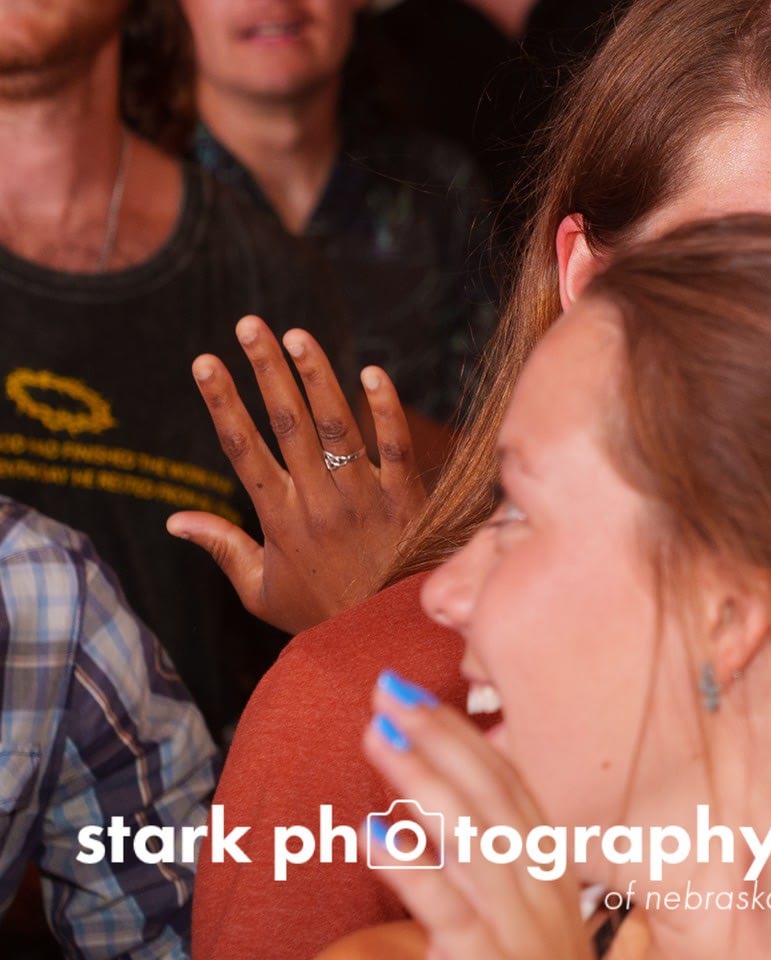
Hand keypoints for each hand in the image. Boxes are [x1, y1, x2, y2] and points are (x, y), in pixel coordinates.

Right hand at [169, 319, 425, 633]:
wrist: (389, 634)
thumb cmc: (321, 613)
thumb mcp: (261, 592)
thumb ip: (222, 549)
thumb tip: (173, 520)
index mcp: (279, 519)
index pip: (243, 448)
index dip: (222, 402)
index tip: (204, 361)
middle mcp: (319, 501)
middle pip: (286, 422)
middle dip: (265, 369)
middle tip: (249, 324)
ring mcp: (365, 496)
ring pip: (338, 425)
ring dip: (317, 377)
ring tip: (297, 335)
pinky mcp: (407, 497)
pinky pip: (397, 446)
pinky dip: (386, 410)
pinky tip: (372, 373)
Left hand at [364, 678, 623, 959]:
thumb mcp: (523, 941)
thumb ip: (484, 893)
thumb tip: (426, 844)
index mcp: (551, 878)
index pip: (511, 789)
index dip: (468, 738)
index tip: (422, 698)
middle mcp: (542, 890)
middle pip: (492, 795)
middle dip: (441, 737)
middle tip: (391, 691)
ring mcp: (521, 927)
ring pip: (471, 836)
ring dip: (421, 779)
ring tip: (378, 736)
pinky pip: (448, 910)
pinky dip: (411, 866)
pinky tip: (371, 834)